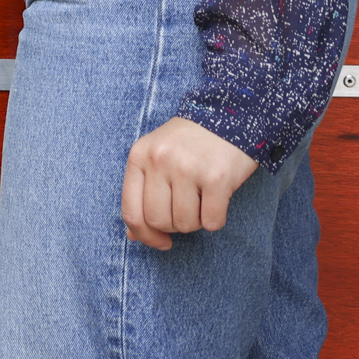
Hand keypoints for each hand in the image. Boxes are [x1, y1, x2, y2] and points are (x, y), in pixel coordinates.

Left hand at [121, 117, 257, 249]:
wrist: (227, 116)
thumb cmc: (187, 143)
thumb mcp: (155, 157)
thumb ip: (142, 192)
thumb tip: (133, 235)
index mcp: (139, 156)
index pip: (131, 211)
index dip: (144, 235)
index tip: (161, 242)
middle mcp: (159, 160)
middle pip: (158, 220)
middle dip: (174, 225)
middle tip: (186, 209)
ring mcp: (187, 168)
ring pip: (185, 224)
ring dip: (197, 221)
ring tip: (202, 198)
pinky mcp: (216, 178)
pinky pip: (212, 221)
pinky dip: (216, 219)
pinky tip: (217, 199)